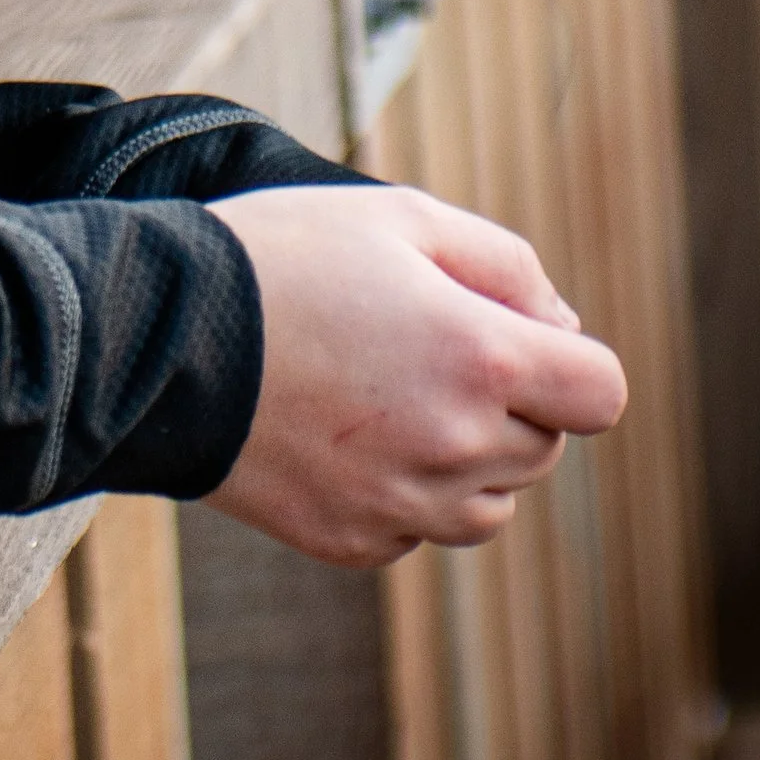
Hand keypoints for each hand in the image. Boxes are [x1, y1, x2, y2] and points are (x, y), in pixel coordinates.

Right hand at [202, 182, 626, 566]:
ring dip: (465, 456)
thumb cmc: (281, 258)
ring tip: (384, 393)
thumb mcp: (401, 217)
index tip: (520, 339)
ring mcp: (404, 506)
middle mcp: (458, 447)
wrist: (158, 336)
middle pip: (544, 448)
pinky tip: (340, 434)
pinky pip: (415, 528)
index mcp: (482, 358)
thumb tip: (562, 322)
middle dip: (510, 401)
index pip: (601, 394)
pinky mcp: (352, 543)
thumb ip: (506, 263)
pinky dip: (400, 491)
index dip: (572, 361)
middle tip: (423, 346)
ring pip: (489, 503)